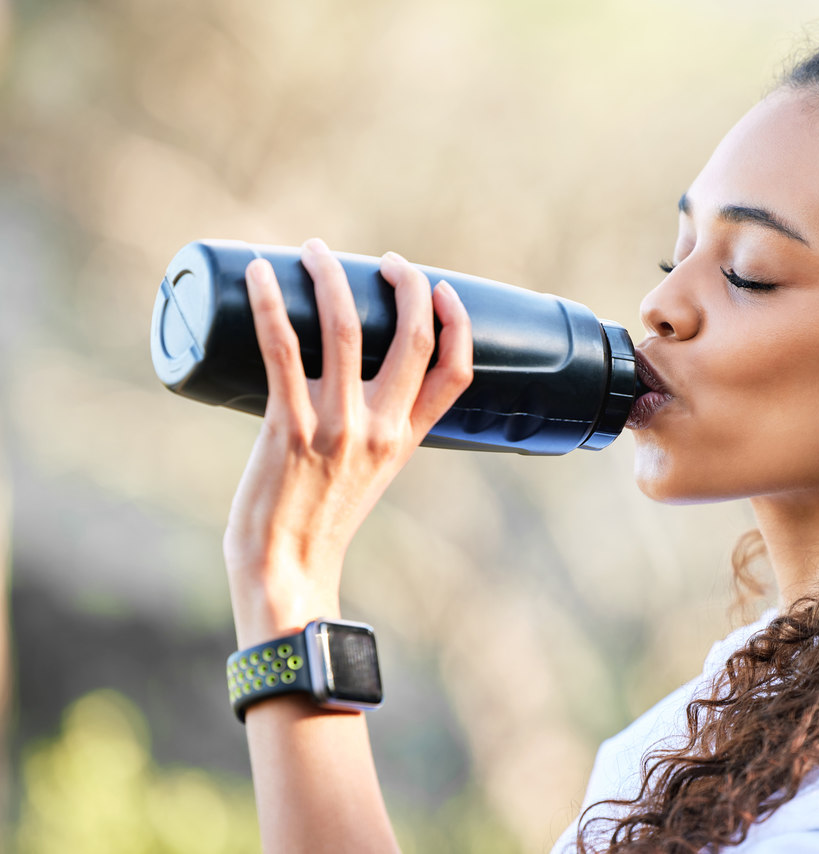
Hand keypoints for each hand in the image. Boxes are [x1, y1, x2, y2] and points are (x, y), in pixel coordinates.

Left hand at [223, 238, 472, 645]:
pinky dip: (270, 303)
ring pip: (348, 329)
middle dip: (406, 284)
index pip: (456, 372)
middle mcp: (380, 429)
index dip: (457, 321)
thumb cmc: (318, 522)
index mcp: (406, 440)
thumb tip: (349, 382)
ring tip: (318, 250)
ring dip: (333, 278)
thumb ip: (373, 431)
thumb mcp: (370, 474)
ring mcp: (336, 426)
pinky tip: (260, 274)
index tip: (439, 287)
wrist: (284, 568)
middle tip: (386, 261)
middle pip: (413, 338)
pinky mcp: (288, 426)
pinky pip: (281, 348)